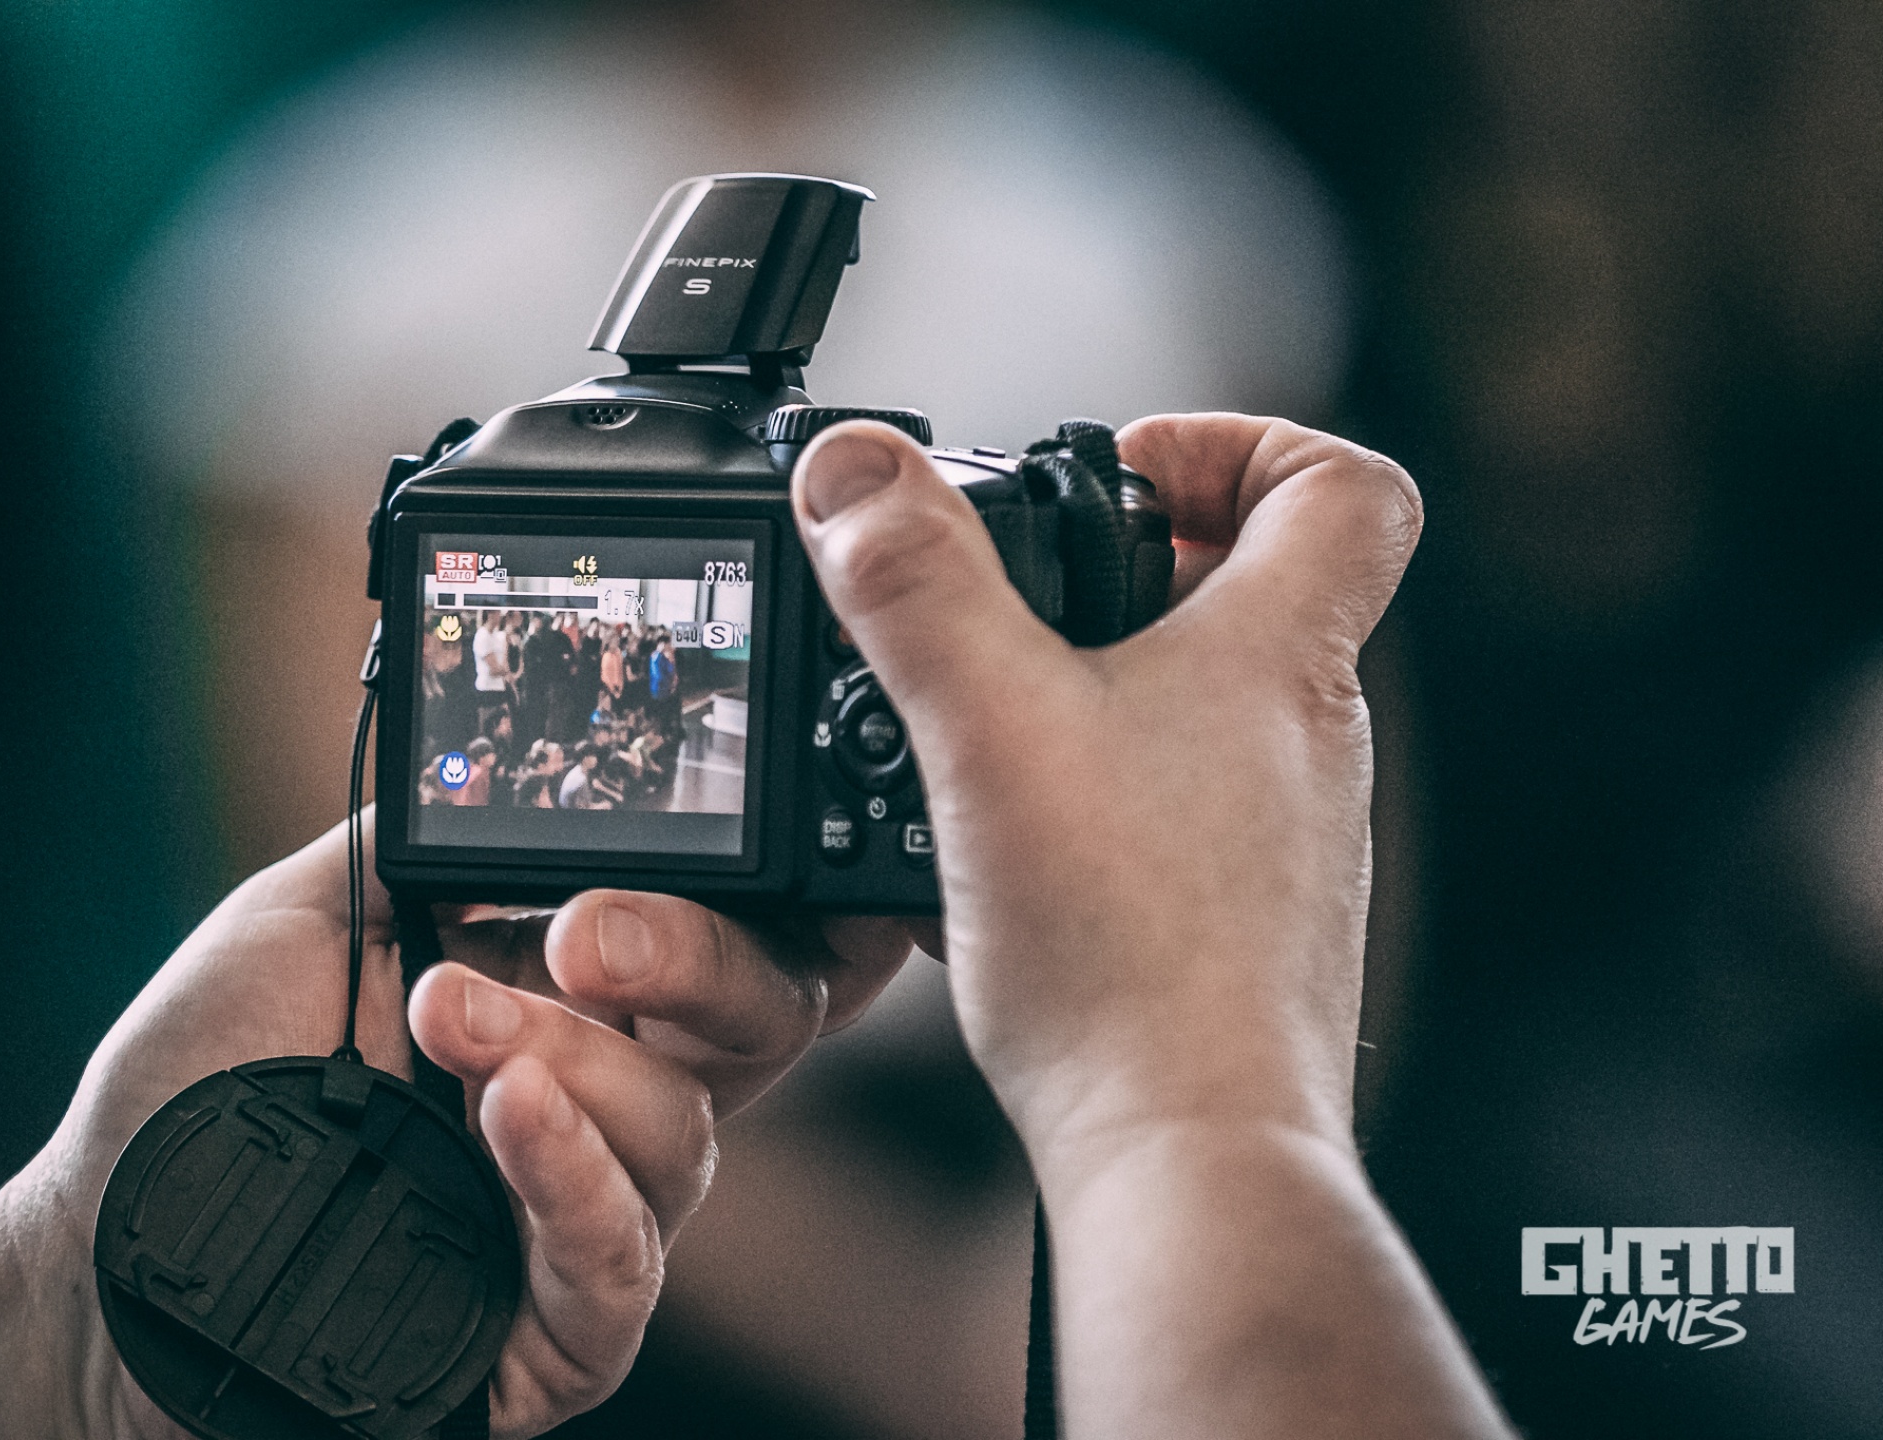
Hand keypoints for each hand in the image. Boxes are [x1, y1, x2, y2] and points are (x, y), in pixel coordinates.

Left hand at [0, 818, 915, 1439]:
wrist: (95, 1243)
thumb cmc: (192, 1086)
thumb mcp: (299, 919)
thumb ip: (423, 848)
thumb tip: (510, 774)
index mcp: (561, 1003)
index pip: (709, 948)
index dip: (719, 912)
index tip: (637, 872)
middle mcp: (591, 1109)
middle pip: (741, 1036)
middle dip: (692, 965)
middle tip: (584, 937)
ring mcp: (574, 1222)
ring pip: (680, 1141)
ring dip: (584, 1067)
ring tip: (457, 1030)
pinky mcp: (546, 1338)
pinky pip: (619, 1268)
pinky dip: (578, 1184)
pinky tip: (512, 1119)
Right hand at [792, 418, 1507, 1439]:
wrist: (1184, 1151)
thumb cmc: (1127, 954)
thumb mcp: (988, 732)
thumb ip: (915, 589)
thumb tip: (853, 470)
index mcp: (1279, 659)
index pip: (1344, 483)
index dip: (1236, 444)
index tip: (1124, 477)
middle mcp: (1303, 740)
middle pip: (1251, 590)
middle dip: (1122, 573)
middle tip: (1012, 608)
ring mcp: (1284, 836)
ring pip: (1201, 708)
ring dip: (1096, 692)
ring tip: (987, 736)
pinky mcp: (1243, 919)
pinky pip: (1174, 812)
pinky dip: (1094, 796)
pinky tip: (1003, 850)